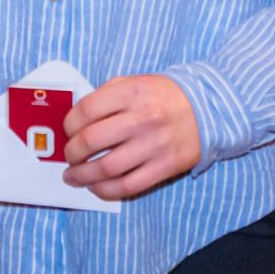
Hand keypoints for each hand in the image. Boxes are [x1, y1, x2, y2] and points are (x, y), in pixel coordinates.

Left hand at [63, 74, 201, 199]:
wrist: (207, 110)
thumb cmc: (162, 97)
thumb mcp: (134, 82)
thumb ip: (104, 95)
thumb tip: (75, 119)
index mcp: (131, 93)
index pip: (85, 111)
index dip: (69, 124)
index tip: (67, 131)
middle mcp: (142, 119)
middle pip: (91, 141)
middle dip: (71, 152)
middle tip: (69, 156)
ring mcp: (153, 145)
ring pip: (106, 168)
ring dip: (82, 176)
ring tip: (74, 176)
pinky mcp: (164, 167)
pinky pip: (127, 186)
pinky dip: (105, 190)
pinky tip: (96, 187)